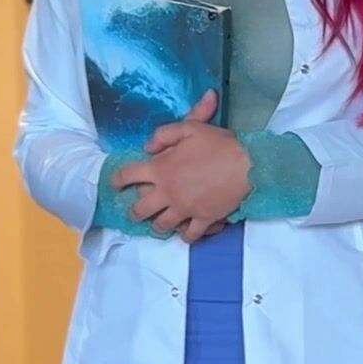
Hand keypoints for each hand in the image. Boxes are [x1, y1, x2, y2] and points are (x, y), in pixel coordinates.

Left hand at [110, 90, 249, 240]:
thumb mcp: (190, 128)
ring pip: (161, 225)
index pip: (128, 175)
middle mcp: (168, 192)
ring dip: (158, 224)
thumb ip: (164, 134)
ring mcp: (184, 209)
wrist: (247, 165)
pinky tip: (185, 232)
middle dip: (135, 211)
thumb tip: (148, 147)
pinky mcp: (202, 219)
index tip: (115, 183)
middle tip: (136, 210)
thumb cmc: (218, 144)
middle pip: (140, 209)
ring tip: (160, 221)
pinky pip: (189, 235)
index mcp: (161, 169)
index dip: (117, 179)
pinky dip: (185, 235)